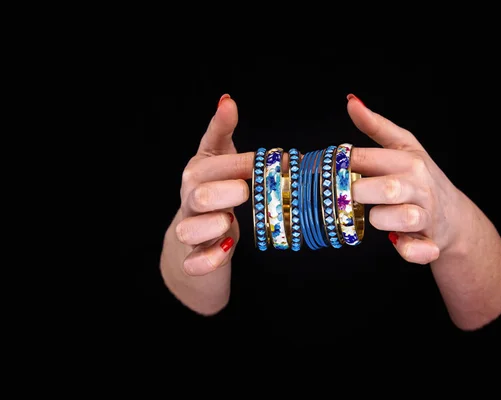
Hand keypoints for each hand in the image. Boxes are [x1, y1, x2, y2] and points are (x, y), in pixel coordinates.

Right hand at [174, 94, 251, 275]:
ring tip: (229, 222)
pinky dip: (208, 259)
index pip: (215, 164)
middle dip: (223, 192)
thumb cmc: (214, 189)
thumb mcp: (217, 158)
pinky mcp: (195, 258)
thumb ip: (221, 130)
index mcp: (197, 174)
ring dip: (211, 226)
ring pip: (189, 229)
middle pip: (197, 195)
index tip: (273, 162)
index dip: (242, 163)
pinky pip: (194, 263)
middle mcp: (190, 201)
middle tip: (246, 192)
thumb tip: (227, 100)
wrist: (195, 234)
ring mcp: (191, 231)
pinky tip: (226, 250)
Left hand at [349, 94, 466, 264]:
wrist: (454, 216)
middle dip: (358, 193)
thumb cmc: (420, 178)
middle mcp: (418, 185)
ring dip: (380, 220)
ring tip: (378, 215)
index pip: (364, 158)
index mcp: (408, 160)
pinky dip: (406, 250)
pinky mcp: (428, 242)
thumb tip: (351, 101)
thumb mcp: (403, 147)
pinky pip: (413, 250)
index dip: (340, 166)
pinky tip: (400, 242)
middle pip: (383, 189)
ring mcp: (425, 215)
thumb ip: (376, 126)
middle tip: (351, 195)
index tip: (330, 171)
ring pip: (396, 218)